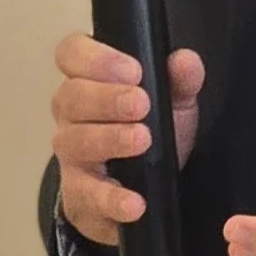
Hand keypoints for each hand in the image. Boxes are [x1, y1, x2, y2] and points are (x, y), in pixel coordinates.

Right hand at [50, 33, 204, 248]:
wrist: (139, 191)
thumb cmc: (147, 133)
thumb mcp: (172, 103)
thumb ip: (180, 81)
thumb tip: (185, 61)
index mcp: (88, 81)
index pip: (72, 54)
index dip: (96, 58)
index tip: (133, 69)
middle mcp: (71, 115)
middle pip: (71, 96)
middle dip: (107, 98)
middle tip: (142, 103)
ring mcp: (70, 156)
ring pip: (74, 141)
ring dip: (109, 139)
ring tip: (142, 140)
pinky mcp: (78, 195)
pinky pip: (86, 195)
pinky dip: (111, 199)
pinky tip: (135, 201)